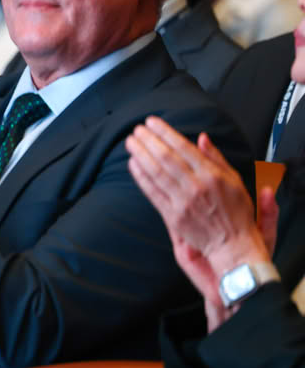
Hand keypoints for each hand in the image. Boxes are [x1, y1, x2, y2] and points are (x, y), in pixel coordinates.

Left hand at [126, 117, 272, 323]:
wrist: (233, 244)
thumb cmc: (236, 212)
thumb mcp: (235, 180)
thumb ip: (216, 158)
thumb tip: (201, 138)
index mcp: (212, 175)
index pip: (183, 147)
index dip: (165, 132)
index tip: (152, 122)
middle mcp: (196, 186)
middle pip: (166, 157)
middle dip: (148, 140)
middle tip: (136, 129)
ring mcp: (182, 201)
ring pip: (156, 173)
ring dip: (140, 155)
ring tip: (131, 142)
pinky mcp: (172, 216)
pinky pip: (152, 192)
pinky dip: (141, 177)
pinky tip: (133, 165)